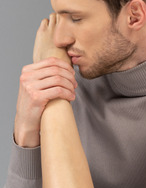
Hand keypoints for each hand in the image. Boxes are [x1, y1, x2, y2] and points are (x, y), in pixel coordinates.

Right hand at [14, 15, 76, 147]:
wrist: (27, 127)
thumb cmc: (38, 106)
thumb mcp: (43, 86)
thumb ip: (51, 74)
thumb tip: (68, 60)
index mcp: (29, 70)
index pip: (52, 60)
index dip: (66, 65)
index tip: (74, 71)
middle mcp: (27, 75)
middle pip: (57, 66)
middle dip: (70, 74)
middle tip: (76, 83)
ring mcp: (29, 85)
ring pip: (59, 78)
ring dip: (70, 85)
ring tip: (73, 92)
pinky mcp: (34, 96)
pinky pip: (57, 89)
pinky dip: (67, 93)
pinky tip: (69, 98)